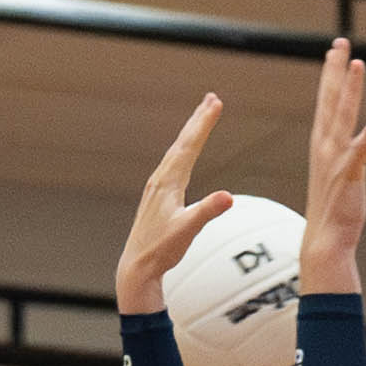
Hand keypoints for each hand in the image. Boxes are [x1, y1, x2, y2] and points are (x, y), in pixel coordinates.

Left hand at [117, 93, 235, 313]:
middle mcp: (160, 179)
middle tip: (212, 99)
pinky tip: (183, 156)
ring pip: (177, 152)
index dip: (204, 123)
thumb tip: (228, 196)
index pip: (190, 145)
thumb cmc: (161, 250)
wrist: (137, 266)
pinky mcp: (157, 197)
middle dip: (198, 120)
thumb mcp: (187, 231)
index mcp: (168, 182)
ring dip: (190, 134)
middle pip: (183, 142)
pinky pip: (173, 166)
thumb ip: (207, 211)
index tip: (216, 103)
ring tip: (201, 120)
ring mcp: (157, 187)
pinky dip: (182, 152)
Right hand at [298, 37, 365, 285]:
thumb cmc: (332, 212)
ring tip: (358, 64)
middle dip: (335, 70)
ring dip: (350, 90)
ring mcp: (336, 160)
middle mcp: (325, 147)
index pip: (325, 103)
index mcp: (321, 145)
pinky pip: (361, 151)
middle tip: (341, 42)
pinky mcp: (350, 176)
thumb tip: (354, 152)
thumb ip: (346, 158)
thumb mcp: (337, 177)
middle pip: (330, 100)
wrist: (325, 241)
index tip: (334, 51)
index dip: (330, 75)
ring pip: (343, 117)